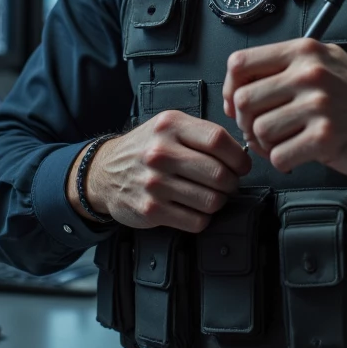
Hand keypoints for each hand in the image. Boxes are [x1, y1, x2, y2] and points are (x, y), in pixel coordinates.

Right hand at [68, 112, 249, 233]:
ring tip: (208, 195)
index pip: (218, 140)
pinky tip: (193, 208)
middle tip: (227, 183)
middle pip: (219, 174)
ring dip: (217, 201)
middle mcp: (161, 153)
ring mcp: (154, 183)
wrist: (104, 172)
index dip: (238, 157)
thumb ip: (202, 133)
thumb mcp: (169, 126)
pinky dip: (202, 218)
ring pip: (212, 201)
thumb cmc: (145, 148)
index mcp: (170, 126)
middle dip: (231, 183)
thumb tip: (242, 152)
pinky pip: (197, 221)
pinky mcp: (151, 210)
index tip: (241, 165)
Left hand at [225, 39, 346, 181]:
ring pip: (258, 131)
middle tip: (260, 131)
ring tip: (282, 143)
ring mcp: (318, 106)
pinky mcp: (326, 138)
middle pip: (244, 101)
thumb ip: (285, 66)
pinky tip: (296, 155)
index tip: (238, 104)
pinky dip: (282, 161)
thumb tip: (240, 87)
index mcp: (304, 52)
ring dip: (264, 145)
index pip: (240, 63)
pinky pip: (279, 156)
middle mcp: (309, 74)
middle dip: (245, 122)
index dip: (231, 88)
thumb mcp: (325, 60)